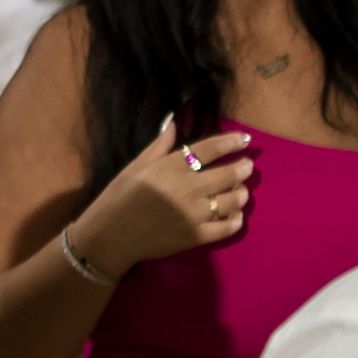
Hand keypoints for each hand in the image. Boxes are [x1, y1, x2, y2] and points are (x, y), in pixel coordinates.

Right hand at [81, 114, 252, 271]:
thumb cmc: (120, 197)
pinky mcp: (197, 236)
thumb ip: (160, 145)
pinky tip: (235, 215)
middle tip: (247, 166)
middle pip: (228, 174)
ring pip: (233, 201)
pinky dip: (236, 220)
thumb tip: (174, 121)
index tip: (245, 139)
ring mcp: (194, 214)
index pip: (209, 149)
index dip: (231, 142)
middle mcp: (187, 188)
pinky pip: (228, 228)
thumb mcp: (136, 165)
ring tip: (240, 190)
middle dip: (243, 168)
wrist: (110, 235)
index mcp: (171, 167)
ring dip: (241, 194)